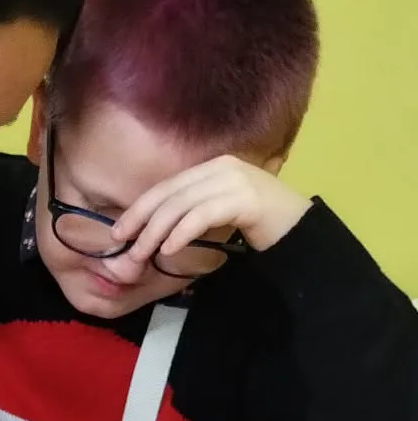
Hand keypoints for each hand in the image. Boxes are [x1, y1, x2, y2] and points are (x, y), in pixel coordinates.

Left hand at [111, 155, 310, 259]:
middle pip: (170, 193)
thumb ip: (192, 214)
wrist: (300, 230)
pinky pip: (203, 215)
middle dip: (141, 219)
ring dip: (156, 232)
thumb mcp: (218, 215)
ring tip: (141, 254)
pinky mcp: (245, 199)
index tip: (118, 230)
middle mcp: (221, 167)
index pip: (167, 186)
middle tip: (122, 244)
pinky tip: (168, 250)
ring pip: (182, 204)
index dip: (140, 208)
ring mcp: (234, 180)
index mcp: (213, 167)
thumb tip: (155, 233)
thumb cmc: (257, 226)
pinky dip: (182, 233)